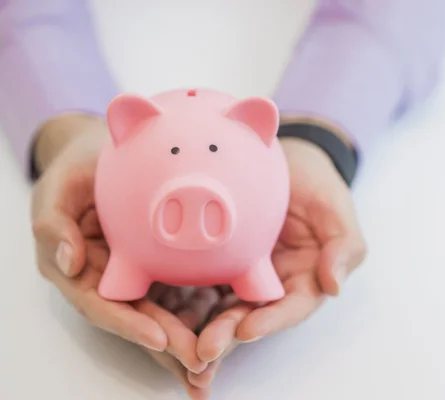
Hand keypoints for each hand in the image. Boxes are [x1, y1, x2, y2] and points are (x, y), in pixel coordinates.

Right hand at [29, 115, 205, 388]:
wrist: (103, 155)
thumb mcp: (57, 189)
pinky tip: (229, 318)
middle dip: (167, 344)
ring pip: (161, 312)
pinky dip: (200, 308)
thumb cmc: (75, 171)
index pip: (104, 305)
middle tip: (200, 363)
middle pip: (138, 318)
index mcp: (80, 270)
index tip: (159, 339)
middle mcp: (109, 280)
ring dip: (186, 338)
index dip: (128, 325)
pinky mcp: (159, 264)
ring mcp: (135, 275)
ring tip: (215, 360)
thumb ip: (54, 223)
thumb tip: (67, 262)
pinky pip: (180, 287)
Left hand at [186, 126, 366, 390]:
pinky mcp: (220, 263)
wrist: (289, 162)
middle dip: (228, 336)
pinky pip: (199, 283)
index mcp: (304, 280)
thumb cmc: (318, 185)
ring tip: (174, 344)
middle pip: (250, 316)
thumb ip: (343, 246)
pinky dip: (180, 300)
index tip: (248, 329)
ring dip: (200, 329)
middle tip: (203, 350)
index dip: (271, 321)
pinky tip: (156, 308)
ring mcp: (244, 275)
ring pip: (221, 307)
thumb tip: (334, 287)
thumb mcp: (336, 208)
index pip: (290, 308)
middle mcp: (273, 285)